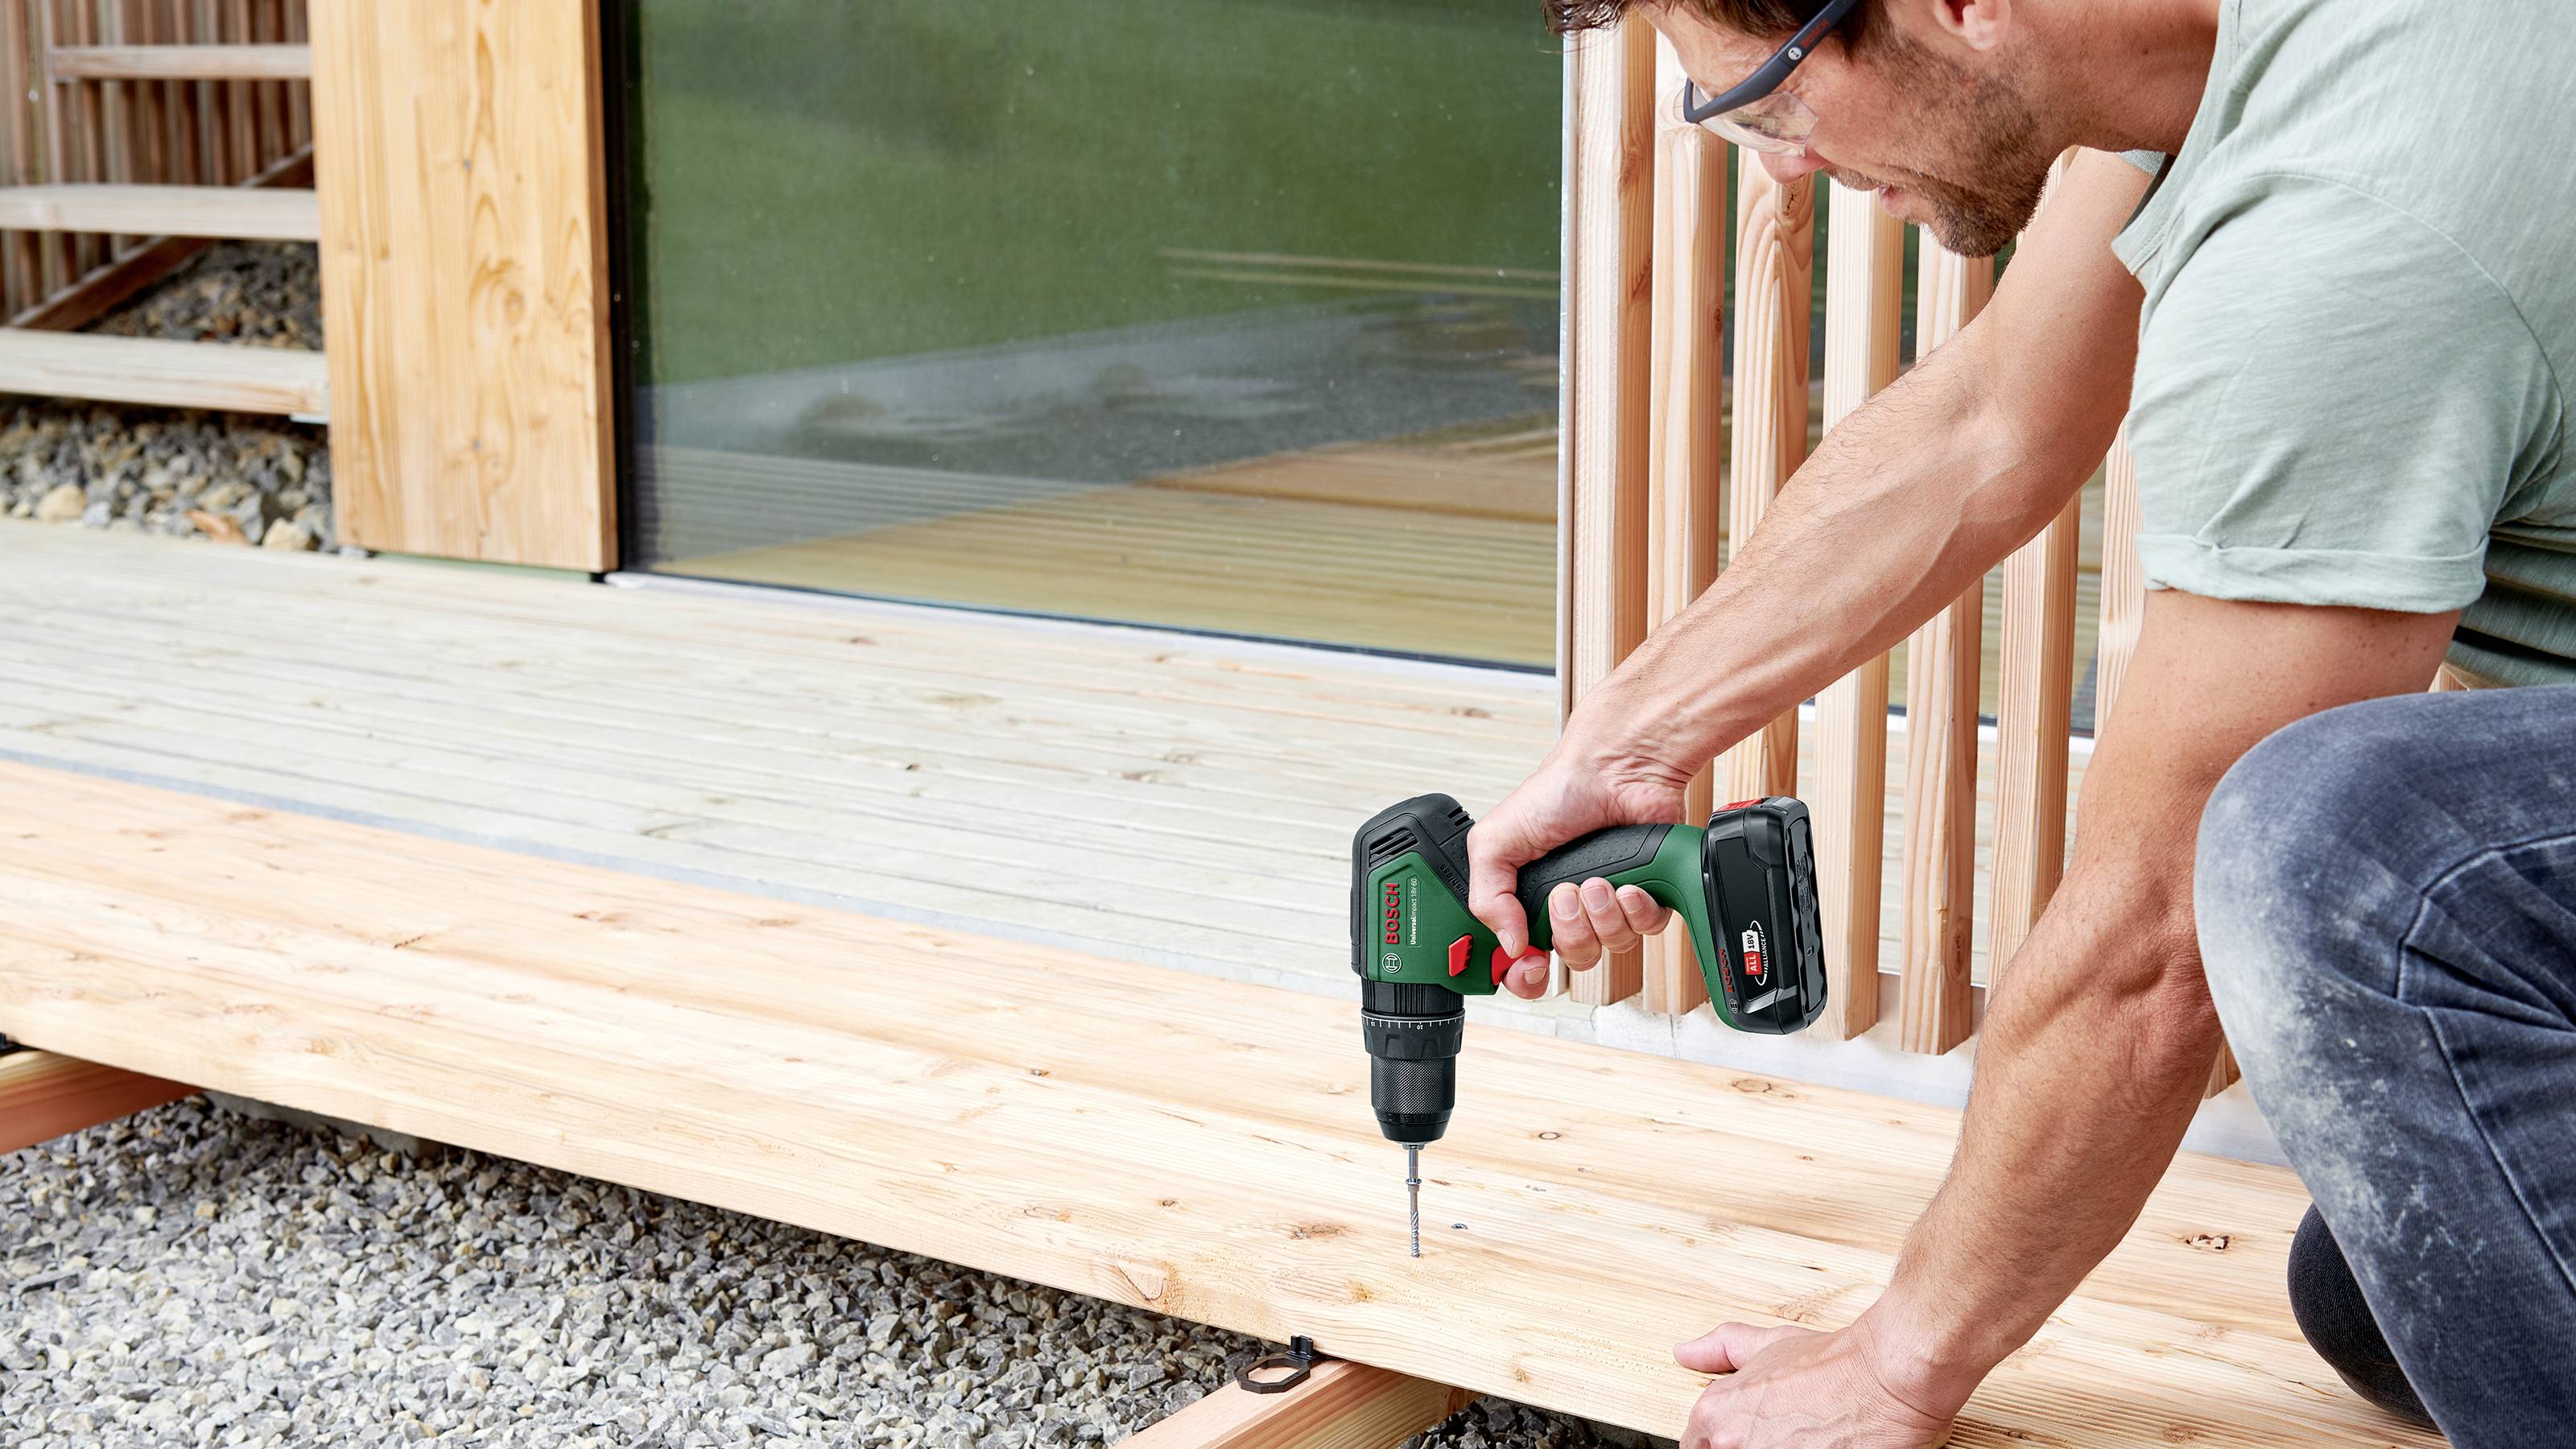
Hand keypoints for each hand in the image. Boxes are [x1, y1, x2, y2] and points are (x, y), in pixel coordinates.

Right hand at [1467, 736, 1689, 998]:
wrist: (1615, 769)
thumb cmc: (1558, 792)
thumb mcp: (1494, 841)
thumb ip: (1486, 897)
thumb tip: (1507, 945)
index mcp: (1527, 902)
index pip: (1520, 962)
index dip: (1524, 975)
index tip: (1528, 966)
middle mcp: (1568, 910)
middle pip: (1571, 961)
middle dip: (1569, 932)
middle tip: (1565, 894)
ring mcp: (1607, 906)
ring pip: (1610, 949)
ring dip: (1603, 915)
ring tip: (1598, 880)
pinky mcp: (1646, 898)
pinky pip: (1645, 931)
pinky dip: (1636, 908)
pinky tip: (1627, 882)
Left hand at [1673, 1313, 1965, 1448]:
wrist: (1885, 1380)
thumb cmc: (1834, 1363)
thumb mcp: (1769, 1344)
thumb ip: (1722, 1349)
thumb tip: (1685, 1352)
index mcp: (1715, 1414)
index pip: (1696, 1446)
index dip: (1719, 1444)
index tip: (1745, 1441)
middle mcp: (1731, 1444)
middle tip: (1786, 1439)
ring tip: (1809, 1440)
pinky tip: (1823, 1448)